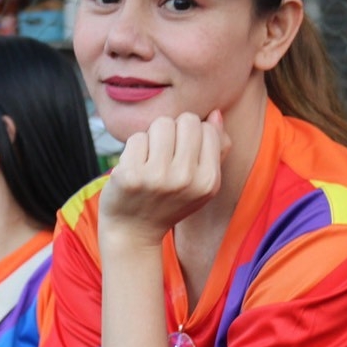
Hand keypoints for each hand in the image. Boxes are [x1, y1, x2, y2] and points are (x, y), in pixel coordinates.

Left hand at [101, 110, 228, 247]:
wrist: (133, 232)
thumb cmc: (168, 201)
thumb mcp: (201, 183)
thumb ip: (215, 148)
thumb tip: (215, 113)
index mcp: (209, 182)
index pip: (206, 129)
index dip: (192, 137)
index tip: (182, 156)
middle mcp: (186, 180)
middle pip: (186, 121)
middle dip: (174, 131)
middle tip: (164, 155)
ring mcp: (157, 178)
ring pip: (161, 124)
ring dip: (153, 137)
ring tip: (150, 160)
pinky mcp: (131, 175)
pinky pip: (137, 137)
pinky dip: (134, 149)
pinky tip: (134, 168)